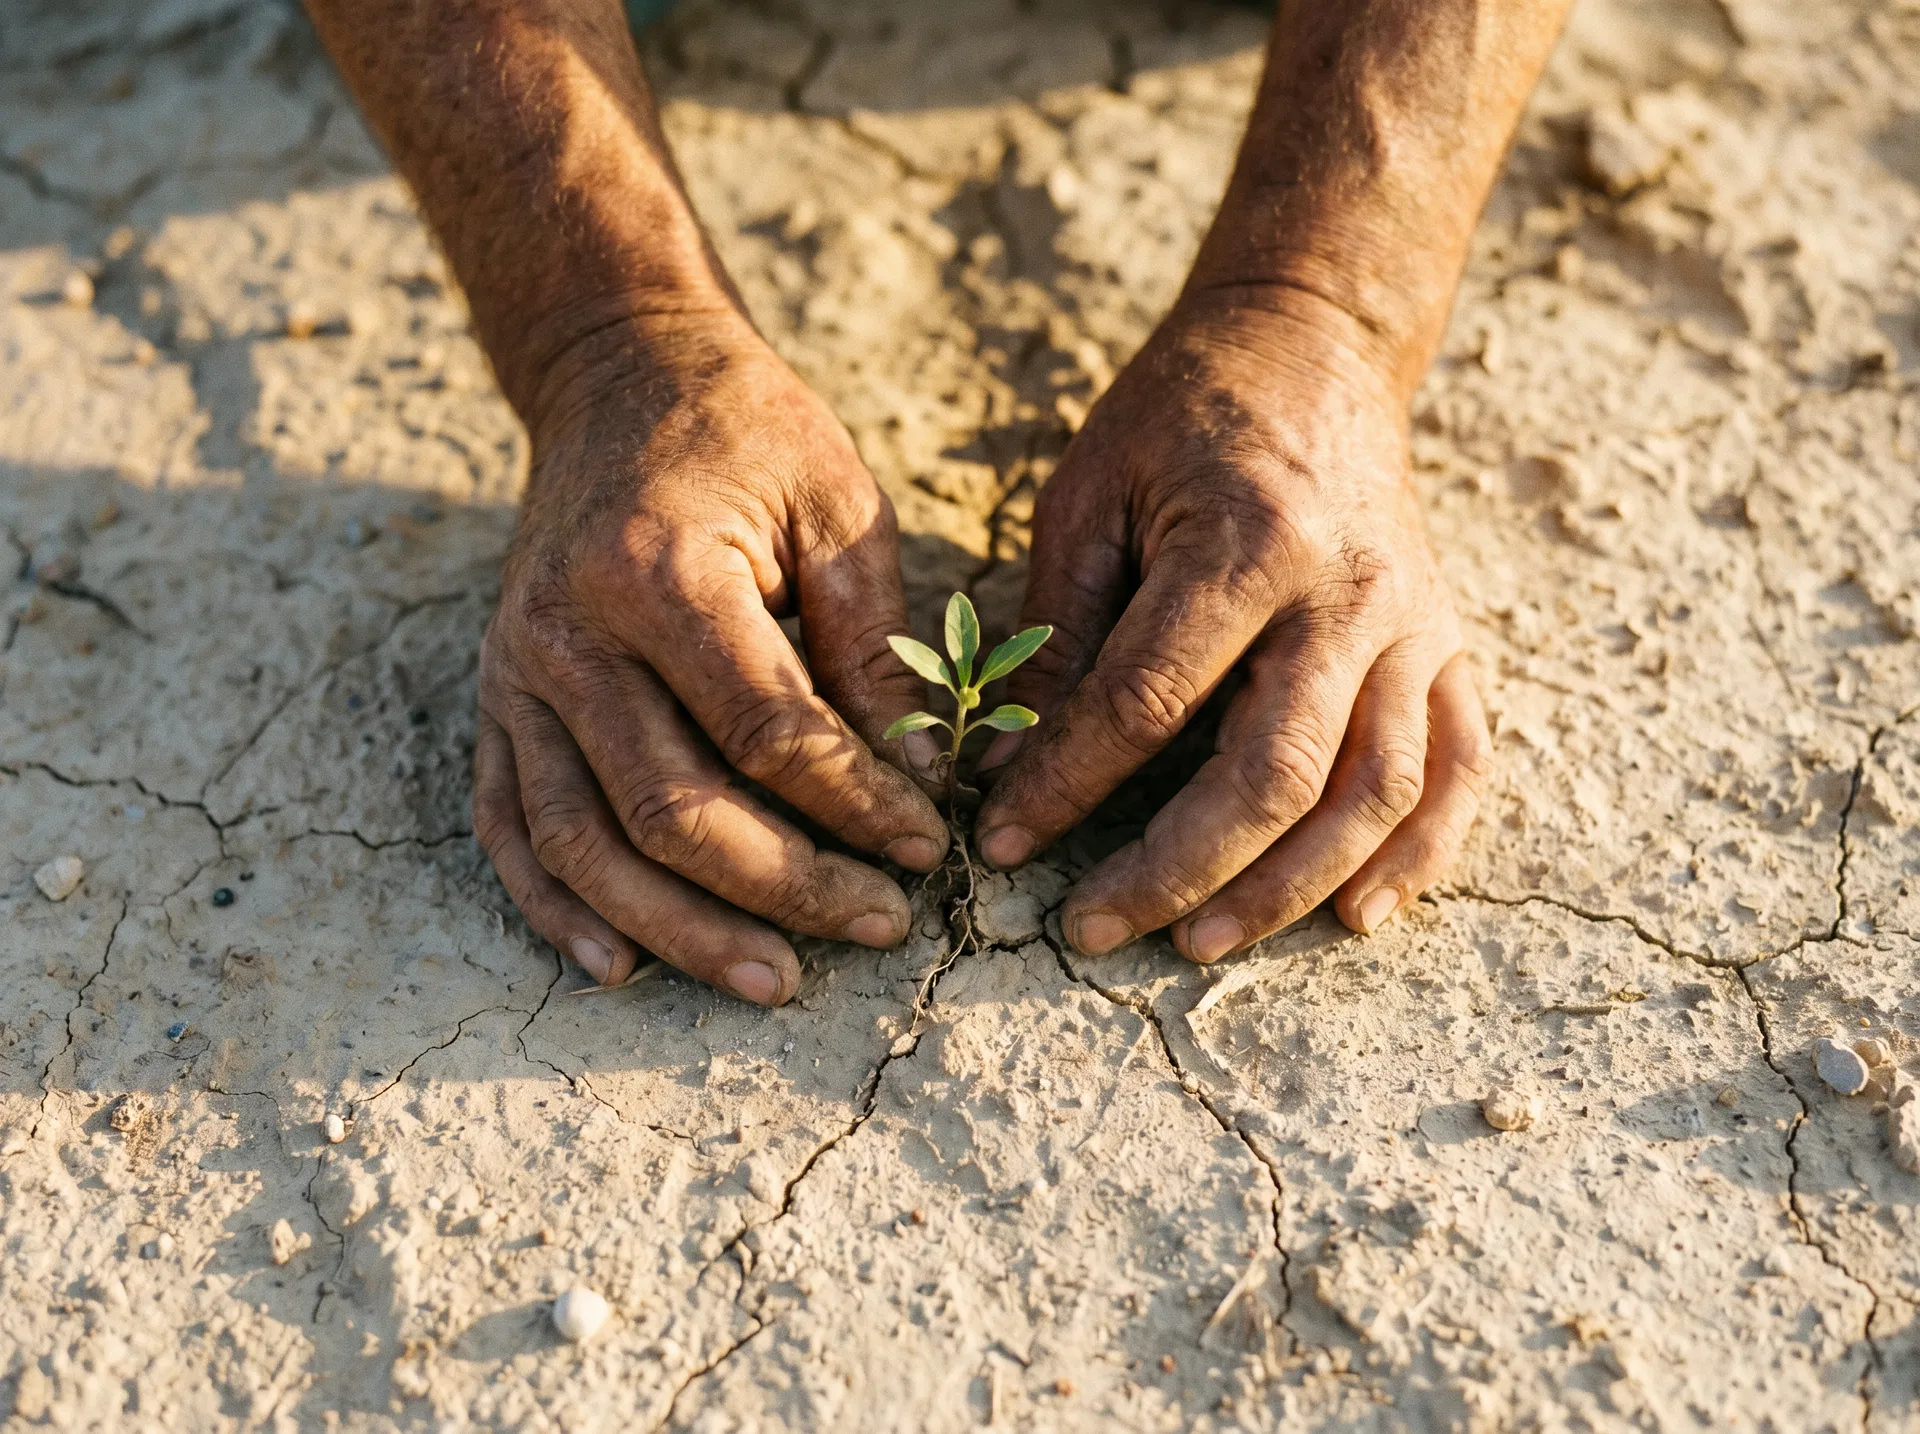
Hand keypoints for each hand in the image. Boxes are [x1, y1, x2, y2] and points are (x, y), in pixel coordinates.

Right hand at [471, 317, 949, 1002]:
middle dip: (786, 886)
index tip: (929, 846)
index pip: (766, 731)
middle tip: (879, 927)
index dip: (856, 804)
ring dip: (682, 929)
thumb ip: (875, 643)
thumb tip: (922, 779)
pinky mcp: (495, 699)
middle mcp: (568, 633)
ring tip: (774, 981)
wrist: (616, 373)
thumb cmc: (745, 433)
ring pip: (586, 841)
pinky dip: (556, 906)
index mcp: (659, 570)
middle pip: (672, 807)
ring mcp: (516, 673)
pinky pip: (509, 826)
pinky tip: (619, 964)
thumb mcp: (839, 503)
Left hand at [974, 295, 1490, 961]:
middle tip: (1092, 930)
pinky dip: (1421, 854)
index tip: (1001, 844)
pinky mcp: (1450, 642)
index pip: (1147, 705)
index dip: (1065, 787)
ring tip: (1202, 942)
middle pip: (1273, 774)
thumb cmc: (1180, 417)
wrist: (1314, 344)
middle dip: (1175, 871)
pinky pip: (1461, 768)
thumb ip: (1059, 633)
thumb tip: (1009, 764)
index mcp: (1249, 544)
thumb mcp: (1089, 496)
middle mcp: (1349, 594)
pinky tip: (1358, 915)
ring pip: (1373, 793)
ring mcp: (1415, 625)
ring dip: (1288, 888)